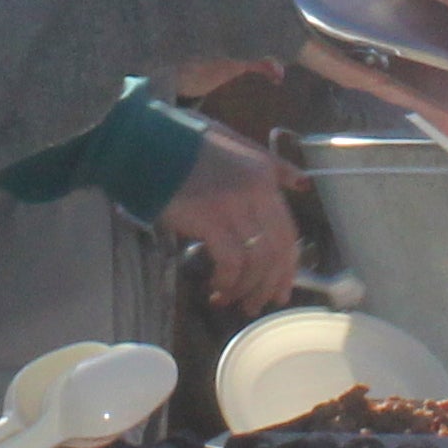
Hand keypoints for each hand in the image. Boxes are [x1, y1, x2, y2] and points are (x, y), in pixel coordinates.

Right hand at [159, 125, 303, 314]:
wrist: (146, 143)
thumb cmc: (186, 143)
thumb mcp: (236, 143)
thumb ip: (271, 165)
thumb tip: (302, 182)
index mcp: (264, 176)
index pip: (288, 231)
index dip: (287, 266)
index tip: (281, 288)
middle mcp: (256, 191)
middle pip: (275, 251)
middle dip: (269, 284)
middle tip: (257, 304)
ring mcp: (233, 206)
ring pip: (255, 261)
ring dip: (246, 288)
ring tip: (233, 301)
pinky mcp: (209, 220)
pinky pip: (231, 261)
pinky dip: (227, 281)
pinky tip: (216, 287)